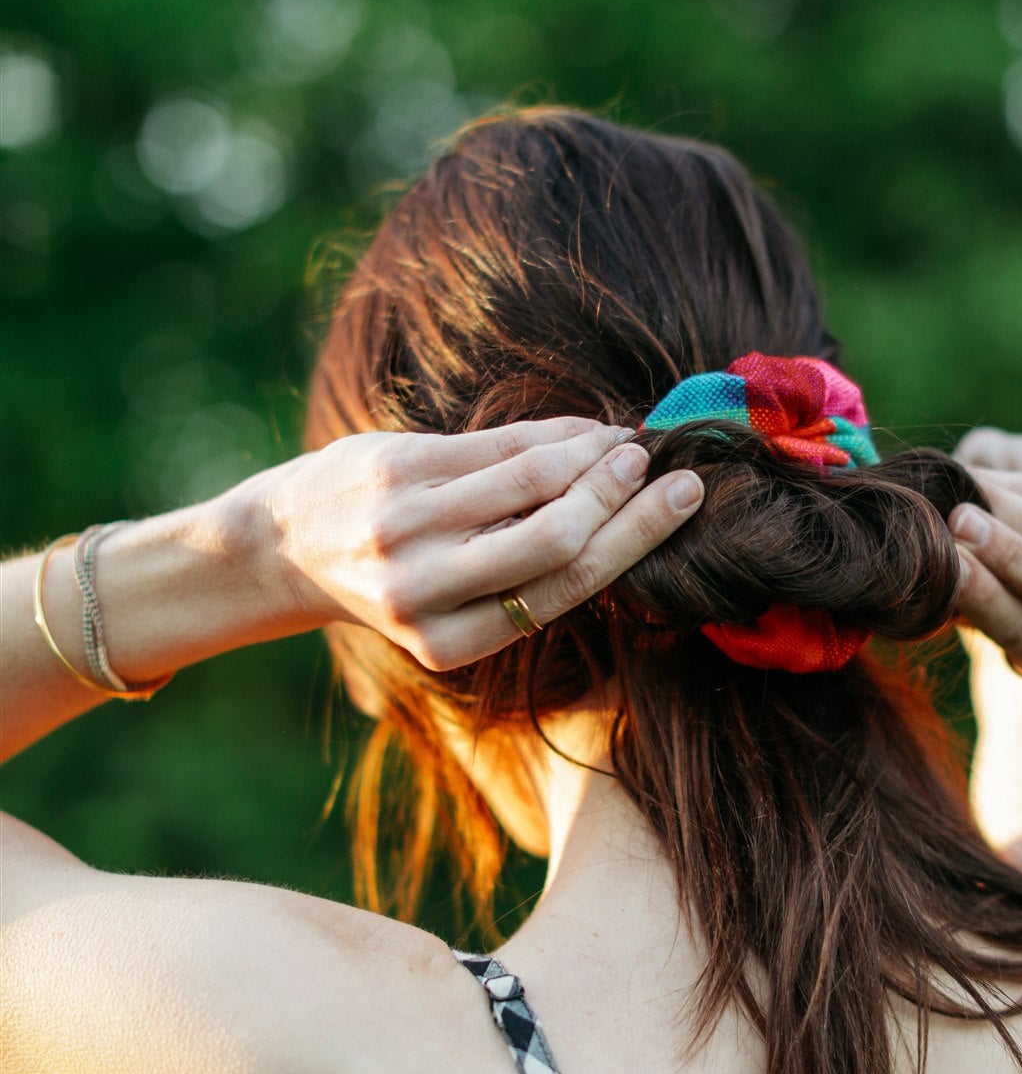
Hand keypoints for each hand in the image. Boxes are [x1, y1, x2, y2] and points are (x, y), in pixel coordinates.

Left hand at [258, 418, 703, 670]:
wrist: (286, 545)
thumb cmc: (394, 576)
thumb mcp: (449, 605)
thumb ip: (522, 577)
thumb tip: (630, 520)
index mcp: (448, 642)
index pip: (564, 587)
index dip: (634, 539)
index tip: (683, 500)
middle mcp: (423, 589)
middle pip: (557, 539)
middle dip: (624, 500)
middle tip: (665, 468)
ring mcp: (404, 526)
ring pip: (530, 482)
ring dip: (592, 455)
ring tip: (625, 444)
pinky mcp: (393, 469)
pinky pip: (492, 445)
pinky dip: (549, 433)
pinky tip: (580, 430)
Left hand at [949, 427, 1021, 679]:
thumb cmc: (994, 513)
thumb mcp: (995, 473)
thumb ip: (984, 461)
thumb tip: (954, 470)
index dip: (1006, 493)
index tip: (959, 485)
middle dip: (1011, 537)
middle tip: (958, 523)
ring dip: (1007, 585)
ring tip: (955, 568)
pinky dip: (1002, 629)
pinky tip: (958, 615)